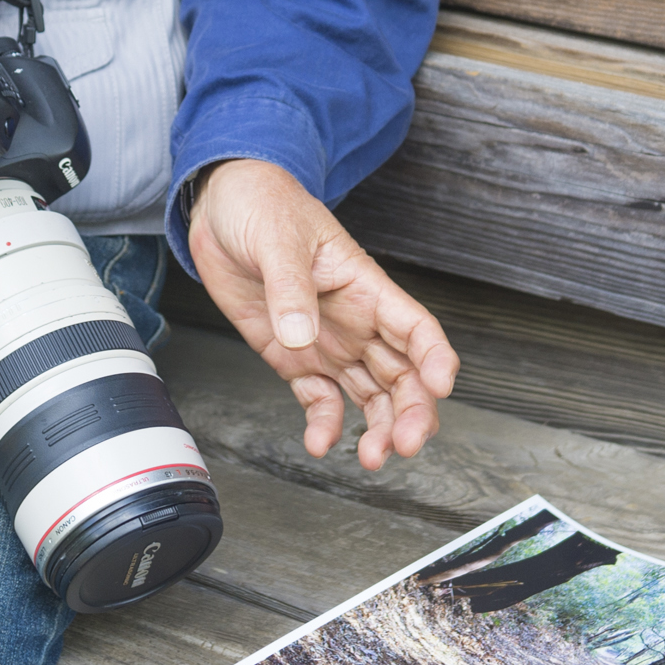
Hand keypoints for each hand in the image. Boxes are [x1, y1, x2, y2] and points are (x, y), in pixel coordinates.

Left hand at [188, 160, 457, 470]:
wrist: (222, 209)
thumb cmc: (264, 206)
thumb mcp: (278, 239)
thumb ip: (290, 287)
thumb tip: (300, 334)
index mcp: (366, 287)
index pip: (416, 328)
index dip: (435, 357)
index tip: (442, 386)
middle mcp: (356, 322)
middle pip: (403, 374)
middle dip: (412, 412)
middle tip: (404, 444)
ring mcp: (328, 343)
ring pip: (371, 395)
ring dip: (378, 429)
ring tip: (372, 458)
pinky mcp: (296, 359)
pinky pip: (321, 399)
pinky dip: (325, 425)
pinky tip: (320, 442)